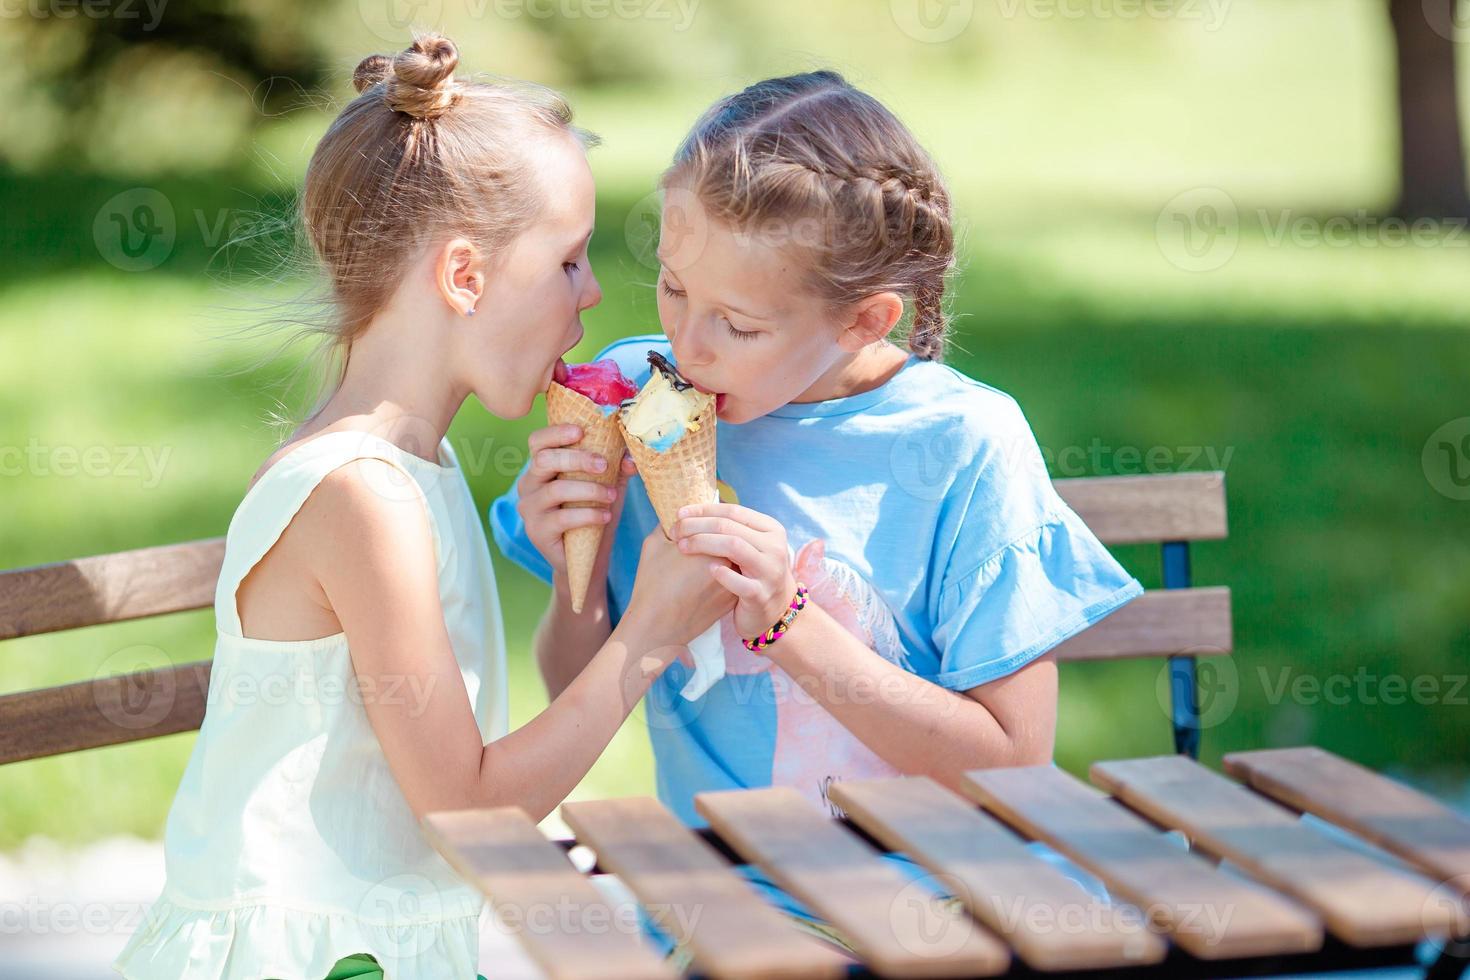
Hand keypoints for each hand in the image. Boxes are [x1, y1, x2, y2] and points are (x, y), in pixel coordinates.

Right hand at [515, 424, 637, 580]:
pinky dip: (588, 514)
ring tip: (611, 496)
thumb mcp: (608, 486)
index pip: (538, 441)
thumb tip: (630, 457)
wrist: (586, 558)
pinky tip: (604, 516)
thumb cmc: (593, 514)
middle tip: (604, 465)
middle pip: (544, 460)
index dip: (556, 433)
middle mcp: (529, 484)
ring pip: (556, 489)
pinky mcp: (536, 532)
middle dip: (577, 459)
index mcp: (542, 467)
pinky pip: (562, 518)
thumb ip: (617, 468)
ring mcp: (529, 509)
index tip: (581, 431)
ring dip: (589, 490)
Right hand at [623, 529, 735, 654]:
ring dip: (721, 556)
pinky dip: (721, 576)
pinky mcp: (731, 601)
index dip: (705, 520)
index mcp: (714, 545)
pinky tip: (701, 581)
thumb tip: (679, 515)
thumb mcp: (654, 544)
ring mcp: (733, 583)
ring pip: (732, 561)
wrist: (657, 627)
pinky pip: (730, 580)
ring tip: (697, 562)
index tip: (690, 525)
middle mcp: (729, 563)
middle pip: (728, 540)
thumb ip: (669, 524)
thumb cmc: (652, 584)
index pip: (718, 523)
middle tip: (696, 541)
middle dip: (717, 537)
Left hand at [672, 503, 798, 640]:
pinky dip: (722, 574)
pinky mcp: (761, 595)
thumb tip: (694, 511)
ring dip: (703, 543)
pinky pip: (740, 582)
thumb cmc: (753, 573)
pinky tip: (707, 569)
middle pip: (729, 526)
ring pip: (734, 546)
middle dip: (697, 526)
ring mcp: (770, 571)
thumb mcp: (750, 546)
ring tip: (682, 547)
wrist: (775, 610)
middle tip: (675, 531)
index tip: (680, 513)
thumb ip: (732, 529)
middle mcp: (774, 547)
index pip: (733, 511)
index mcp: (771, 529)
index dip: (704, 510)